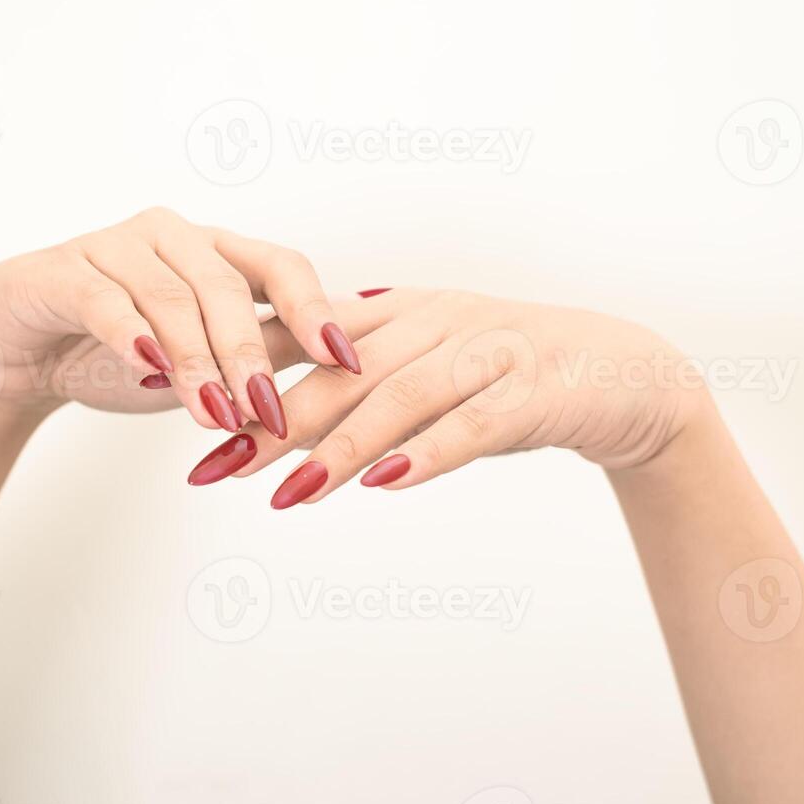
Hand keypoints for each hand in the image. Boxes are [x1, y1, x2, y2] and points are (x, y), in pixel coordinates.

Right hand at [0, 208, 360, 430]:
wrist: (15, 356)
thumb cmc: (114, 355)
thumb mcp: (200, 367)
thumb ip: (258, 362)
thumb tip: (340, 377)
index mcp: (214, 251)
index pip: (280, 266)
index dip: (315, 310)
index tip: (345, 360)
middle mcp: (170, 236)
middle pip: (227, 287)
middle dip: (251, 354)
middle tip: (268, 410)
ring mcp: (114, 247)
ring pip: (171, 298)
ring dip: (197, 362)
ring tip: (214, 414)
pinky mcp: (63, 272)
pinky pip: (106, 300)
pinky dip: (132, 335)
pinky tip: (150, 370)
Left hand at [186, 289, 709, 505]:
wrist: (625, 373)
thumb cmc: (513, 375)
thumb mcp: (430, 368)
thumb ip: (363, 381)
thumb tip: (277, 417)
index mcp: (402, 311)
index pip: (308, 335)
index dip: (241, 366)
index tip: (179, 401)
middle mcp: (437, 321)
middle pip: (340, 370)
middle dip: (271, 417)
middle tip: (214, 464)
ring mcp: (487, 352)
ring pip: (399, 396)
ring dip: (340, 446)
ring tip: (287, 493)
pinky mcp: (534, 391)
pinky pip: (475, 424)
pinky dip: (429, 451)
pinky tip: (385, 483)